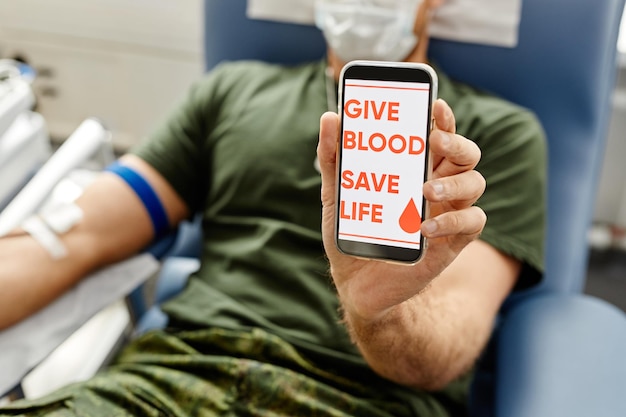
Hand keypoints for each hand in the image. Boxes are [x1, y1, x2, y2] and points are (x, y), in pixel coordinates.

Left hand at [317, 99, 485, 322]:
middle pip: (466, 156)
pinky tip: (426, 226)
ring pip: (476, 185)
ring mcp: (447, 213)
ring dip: (457, 182)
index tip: (435, 104)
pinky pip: (471, 224)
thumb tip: (331, 118)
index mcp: (416, 170)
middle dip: (457, 143)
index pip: (438, 137)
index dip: (442, 119)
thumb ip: (333, 158)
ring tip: (427, 189)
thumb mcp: (336, 193)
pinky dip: (453, 221)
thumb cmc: (351, 232)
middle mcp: (438, 187)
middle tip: (435, 141)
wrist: (354, 281)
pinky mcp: (450, 243)